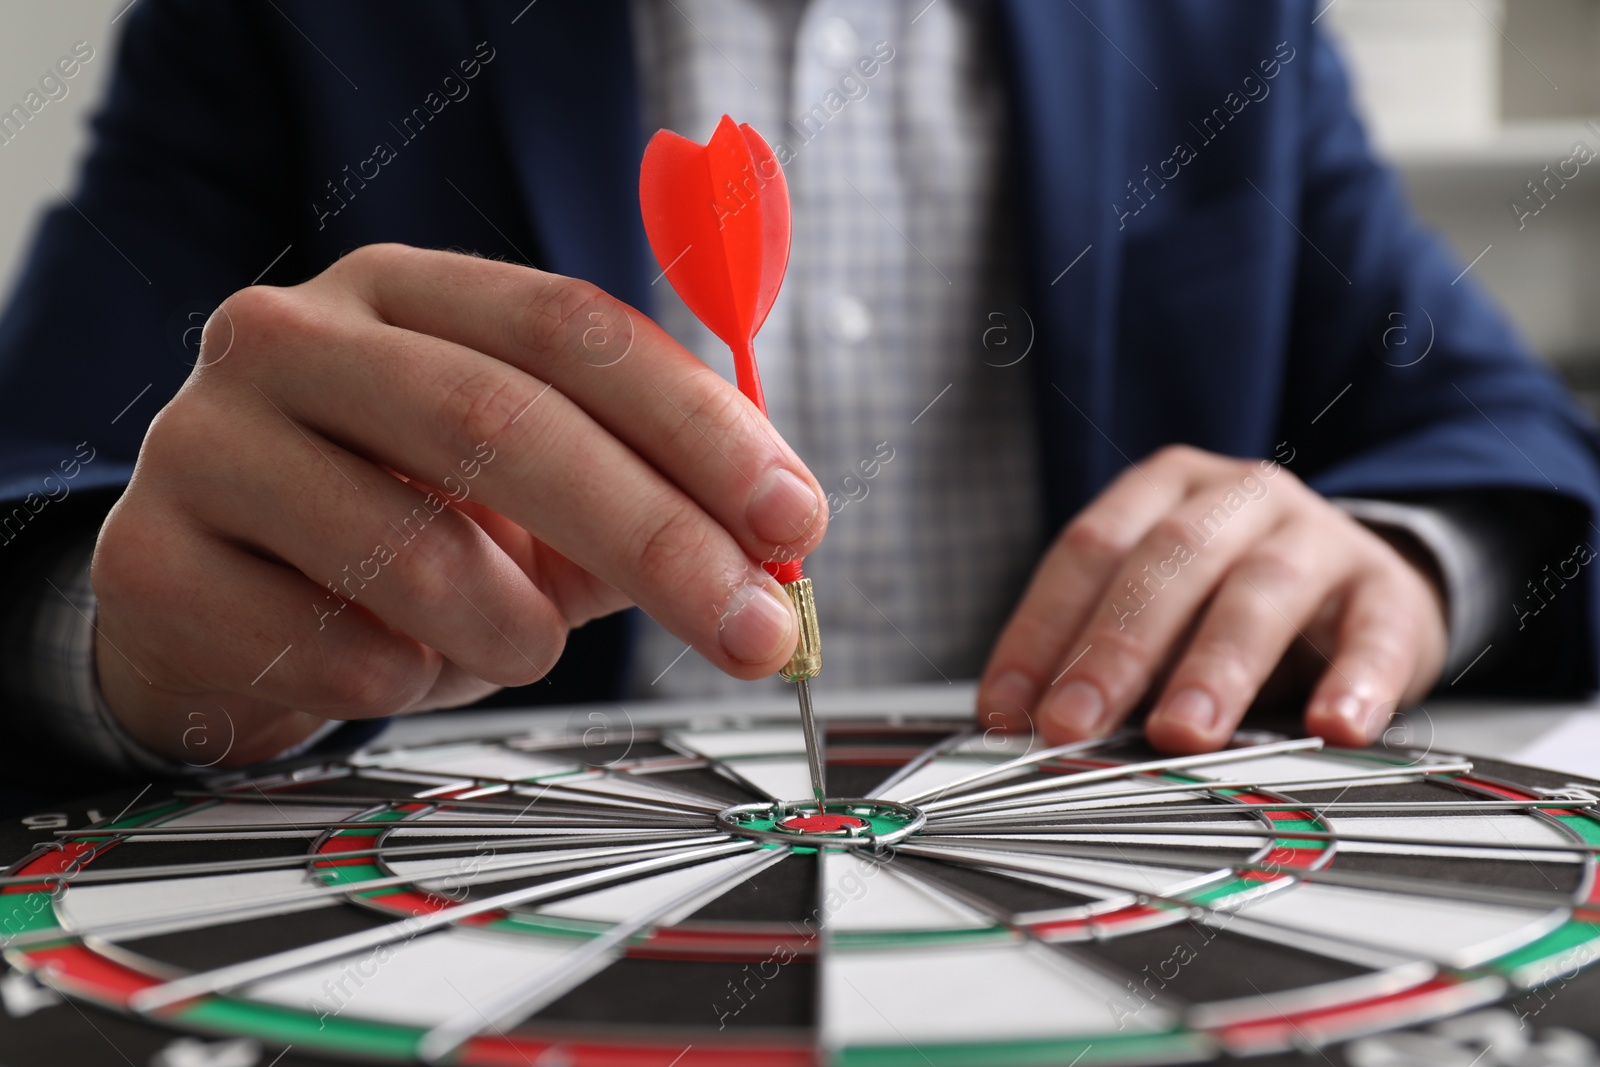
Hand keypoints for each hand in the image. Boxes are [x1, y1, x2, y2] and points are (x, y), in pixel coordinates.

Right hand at [92, 245, 825, 764]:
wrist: (212, 600)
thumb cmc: (397, 530)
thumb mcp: (529, 497)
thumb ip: (644, 497)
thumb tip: (777, 546)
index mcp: (407, 293)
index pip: (569, 328)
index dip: (696, 422)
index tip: (792, 516)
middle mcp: (295, 337)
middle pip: (498, 419)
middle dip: (655, 538)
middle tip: (751, 628)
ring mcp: (206, 440)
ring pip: (412, 550)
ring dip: (513, 629)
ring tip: (515, 642)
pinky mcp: (152, 559)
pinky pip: (333, 648)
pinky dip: (408, 680)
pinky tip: (390, 658)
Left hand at [976, 446, 1447, 752]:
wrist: (1370, 587)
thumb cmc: (1237, 606)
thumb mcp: (1166, 612)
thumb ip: (1106, 657)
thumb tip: (1028, 729)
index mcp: (1166, 489)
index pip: (1089, 549)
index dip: (1041, 629)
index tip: (1007, 709)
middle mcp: (1239, 497)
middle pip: (1166, 563)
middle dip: (1112, 650)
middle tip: (1073, 725)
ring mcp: (1320, 536)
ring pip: (1260, 590)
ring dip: (1215, 668)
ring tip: (1183, 735)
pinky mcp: (1390, 591)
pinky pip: (1376, 635)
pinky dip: (1357, 684)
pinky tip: (1333, 728)